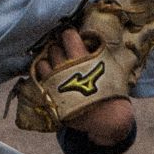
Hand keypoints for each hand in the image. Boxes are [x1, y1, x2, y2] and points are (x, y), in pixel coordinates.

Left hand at [34, 28, 135, 144]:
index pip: (68, 35)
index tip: (73, 39)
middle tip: (66, 54)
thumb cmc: (112, 91)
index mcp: (83, 57)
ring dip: (49, 61)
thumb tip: (99, 35)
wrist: (106, 118)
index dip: (70, 35)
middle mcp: (66, 67)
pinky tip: (51, 76)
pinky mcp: (49, 94)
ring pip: (43, 61)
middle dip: (59, 48)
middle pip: (54, 47)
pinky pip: (38, 77)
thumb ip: (103, 50)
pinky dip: (43, 74)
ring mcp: (55, 81)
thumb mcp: (115, 66)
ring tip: (57, 65)